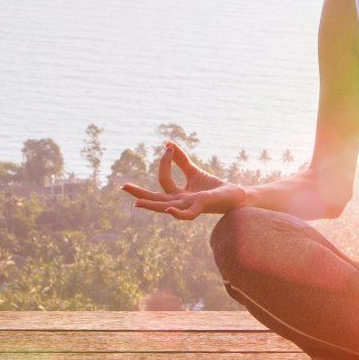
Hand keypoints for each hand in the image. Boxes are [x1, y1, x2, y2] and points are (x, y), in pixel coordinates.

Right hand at [122, 140, 247, 220]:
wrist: (235, 196)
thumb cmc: (214, 188)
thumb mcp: (194, 172)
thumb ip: (182, 160)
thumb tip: (168, 144)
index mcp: (178, 194)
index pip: (164, 180)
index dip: (165, 163)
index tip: (169, 148)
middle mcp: (180, 202)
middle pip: (156, 199)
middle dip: (140, 193)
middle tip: (123, 186)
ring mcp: (189, 206)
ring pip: (167, 208)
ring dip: (152, 206)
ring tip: (137, 203)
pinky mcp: (202, 207)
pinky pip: (188, 214)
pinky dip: (178, 214)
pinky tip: (170, 210)